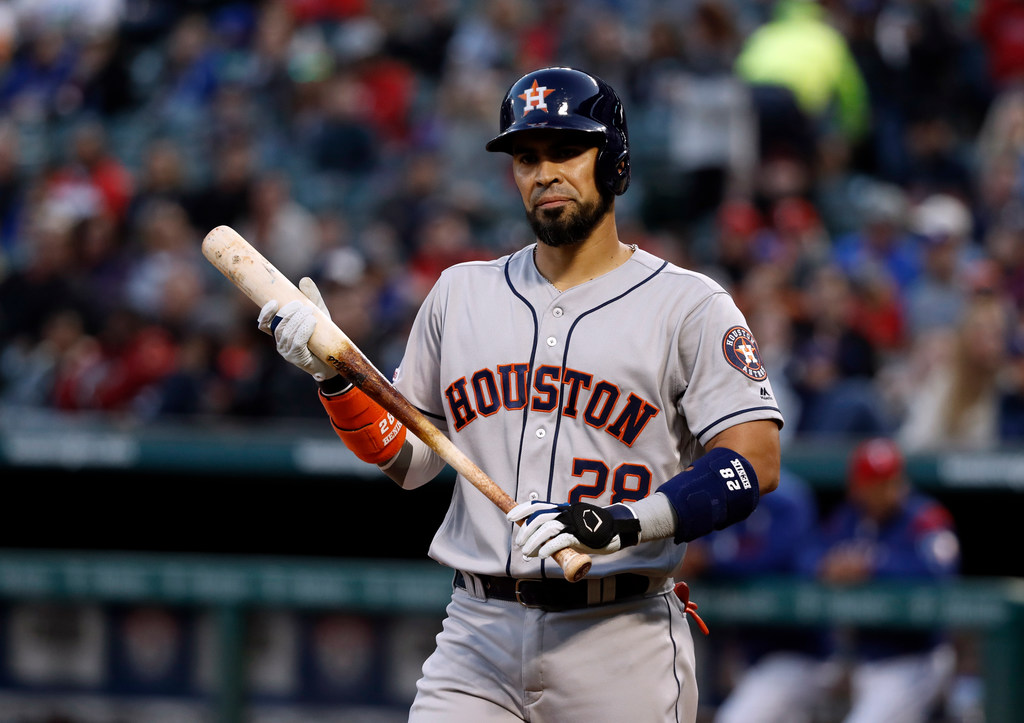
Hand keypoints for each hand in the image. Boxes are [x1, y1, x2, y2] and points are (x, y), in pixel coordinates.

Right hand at [257, 277, 337, 381]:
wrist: (334, 358)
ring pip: (287, 333)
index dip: (266, 313)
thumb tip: (304, 280)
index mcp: (280, 332)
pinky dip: (304, 330)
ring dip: (298, 320)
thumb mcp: (318, 313)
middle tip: (303, 305)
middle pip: (278, 326)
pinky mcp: (297, 358)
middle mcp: (280, 342)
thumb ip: (311, 298)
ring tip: (310, 313)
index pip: (264, 324)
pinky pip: (297, 342)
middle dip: (288, 313)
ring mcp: (287, 351)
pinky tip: (312, 322)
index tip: (274, 302)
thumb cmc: (323, 335)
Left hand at [507, 500, 640, 557]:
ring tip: (526, 553)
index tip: (510, 517)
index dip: (522, 510)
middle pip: (539, 518)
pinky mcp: (581, 536)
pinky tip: (542, 555)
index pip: (538, 505)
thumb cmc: (589, 531)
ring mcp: (573, 524)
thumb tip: (534, 548)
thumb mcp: (570, 528)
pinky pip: (561, 540)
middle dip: (525, 530)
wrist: (615, 530)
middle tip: (520, 544)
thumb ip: (554, 535)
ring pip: (547, 528)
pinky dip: (549, 547)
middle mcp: (566, 513)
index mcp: (562, 509)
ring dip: (533, 541)